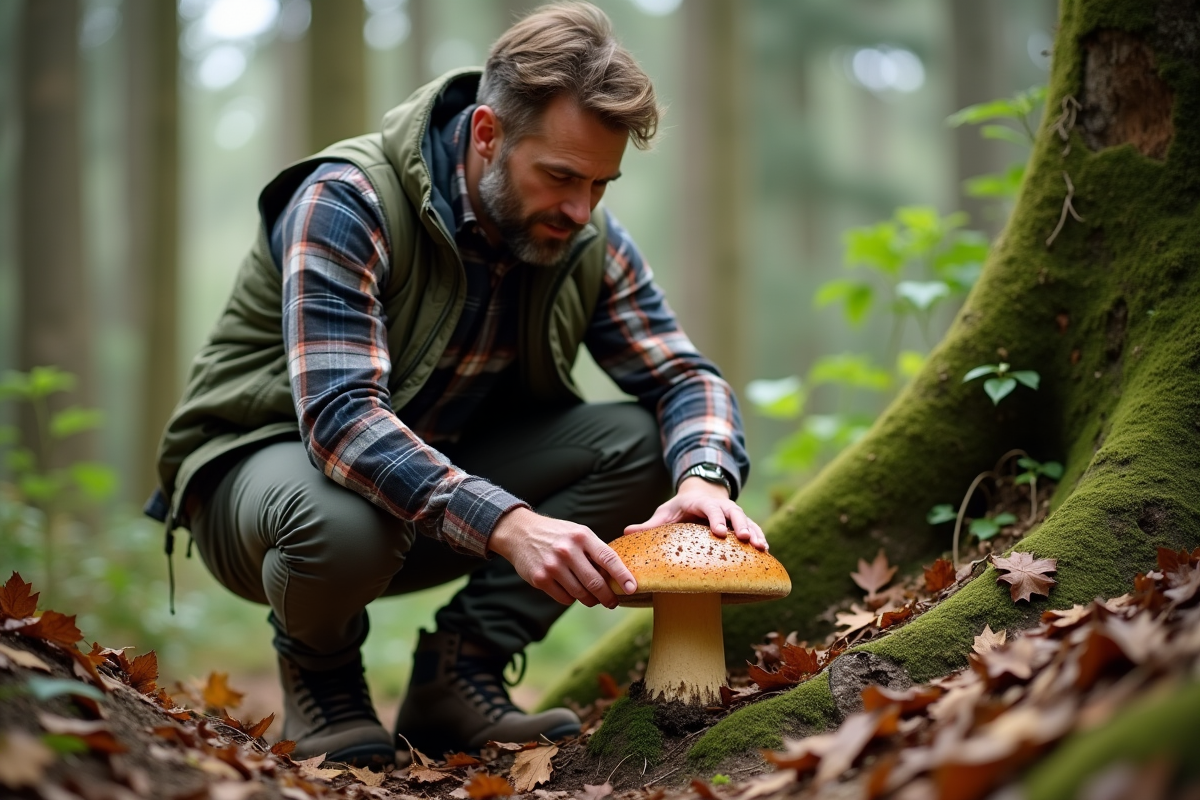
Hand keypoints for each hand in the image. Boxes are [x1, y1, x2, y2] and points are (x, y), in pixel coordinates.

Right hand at [488, 507, 636, 607]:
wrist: (520, 532)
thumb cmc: (556, 534)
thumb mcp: (578, 533)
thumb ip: (595, 551)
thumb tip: (618, 575)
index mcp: (582, 536)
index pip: (608, 558)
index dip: (622, 576)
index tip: (632, 588)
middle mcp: (568, 550)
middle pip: (595, 582)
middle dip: (607, 597)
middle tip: (612, 602)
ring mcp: (553, 566)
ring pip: (580, 594)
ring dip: (590, 600)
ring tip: (593, 599)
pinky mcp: (540, 579)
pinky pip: (564, 598)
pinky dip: (571, 599)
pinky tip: (571, 592)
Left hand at [624, 476, 767, 549]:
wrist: (700, 495)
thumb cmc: (679, 509)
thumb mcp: (664, 514)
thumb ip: (649, 524)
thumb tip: (626, 532)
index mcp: (701, 503)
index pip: (709, 508)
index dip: (715, 518)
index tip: (718, 532)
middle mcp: (720, 506)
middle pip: (733, 513)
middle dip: (740, 524)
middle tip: (744, 539)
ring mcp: (733, 514)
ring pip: (747, 521)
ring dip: (754, 532)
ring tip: (761, 547)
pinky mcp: (742, 523)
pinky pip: (754, 528)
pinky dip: (760, 536)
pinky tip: (766, 550)